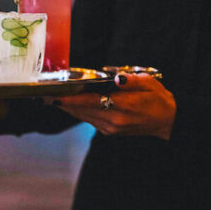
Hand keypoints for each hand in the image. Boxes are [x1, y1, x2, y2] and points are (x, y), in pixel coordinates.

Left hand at [55, 73, 175, 139]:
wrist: (167, 121)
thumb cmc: (158, 98)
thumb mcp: (149, 82)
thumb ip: (130, 80)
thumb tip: (115, 78)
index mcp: (124, 106)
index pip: (90, 101)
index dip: (70, 99)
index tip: (53, 96)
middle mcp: (114, 120)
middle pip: (81, 110)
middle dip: (62, 103)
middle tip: (42, 96)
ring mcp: (111, 128)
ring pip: (82, 116)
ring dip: (67, 108)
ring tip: (50, 98)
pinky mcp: (109, 131)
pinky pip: (89, 120)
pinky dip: (78, 111)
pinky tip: (69, 104)